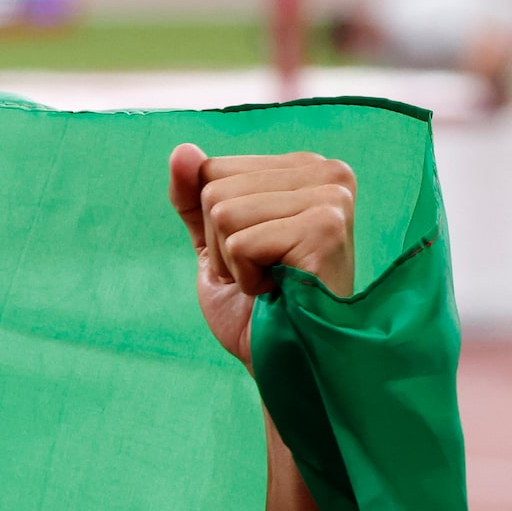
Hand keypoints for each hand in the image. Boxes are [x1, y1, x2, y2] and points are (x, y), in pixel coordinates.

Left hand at [169, 145, 355, 365]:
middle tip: (261, 273)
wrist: (285, 360)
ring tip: (271, 281)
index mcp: (303, 167)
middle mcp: (326, 171)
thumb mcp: (213, 244)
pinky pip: (240, 243)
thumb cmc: (256, 307)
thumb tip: (181, 150)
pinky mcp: (325, 228)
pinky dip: (247, 278)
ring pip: (224, 213)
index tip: (254, 253)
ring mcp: (330, 197)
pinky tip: (279, 289)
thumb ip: (192, 197)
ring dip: (234, 263)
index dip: (214, 225)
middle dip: (221, 245)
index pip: (212, 170)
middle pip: (214, 190)